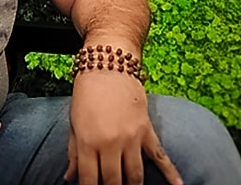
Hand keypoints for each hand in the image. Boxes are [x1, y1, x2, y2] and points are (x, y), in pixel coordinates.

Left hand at [65, 71, 181, 184]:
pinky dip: (171, 173)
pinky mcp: (147, 132)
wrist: (107, 67)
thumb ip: (74, 153)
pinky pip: (160, 157)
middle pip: (114, 180)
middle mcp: (109, 143)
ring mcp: (130, 138)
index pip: (89, 178)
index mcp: (87, 141)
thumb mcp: (74, 123)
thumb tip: (70, 177)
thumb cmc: (86, 95)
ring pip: (135, 175)